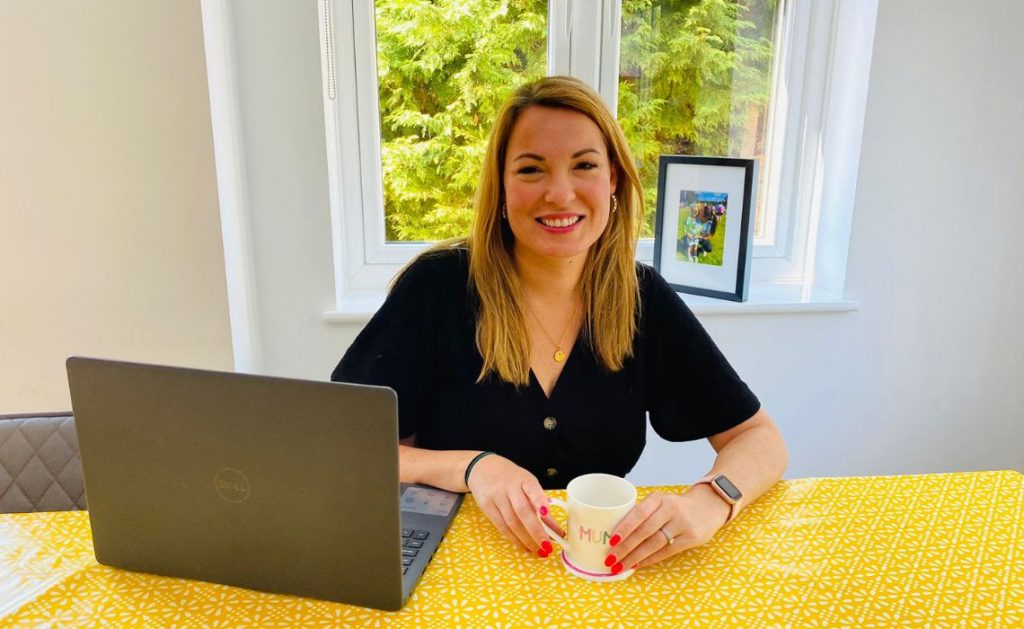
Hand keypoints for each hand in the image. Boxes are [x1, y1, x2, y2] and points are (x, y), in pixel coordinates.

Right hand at [466, 454, 564, 554]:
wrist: (482, 468)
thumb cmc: (510, 478)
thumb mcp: (527, 483)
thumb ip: (540, 503)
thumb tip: (555, 527)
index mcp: (524, 479)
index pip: (533, 489)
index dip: (540, 501)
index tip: (547, 514)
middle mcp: (510, 487)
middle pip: (523, 511)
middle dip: (536, 531)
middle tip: (547, 546)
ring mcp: (496, 497)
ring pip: (512, 522)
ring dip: (526, 539)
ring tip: (538, 550)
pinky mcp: (487, 507)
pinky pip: (502, 526)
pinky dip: (514, 539)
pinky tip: (523, 546)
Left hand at [604, 486, 729, 571]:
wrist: (709, 505)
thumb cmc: (676, 506)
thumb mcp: (660, 501)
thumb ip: (643, 513)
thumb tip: (615, 533)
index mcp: (659, 498)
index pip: (639, 513)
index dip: (625, 528)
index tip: (611, 541)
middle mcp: (671, 509)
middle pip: (645, 531)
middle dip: (626, 547)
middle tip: (611, 559)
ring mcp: (683, 524)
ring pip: (654, 543)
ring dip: (635, 557)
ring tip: (621, 565)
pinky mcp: (691, 538)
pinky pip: (666, 552)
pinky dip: (650, 559)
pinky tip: (637, 564)